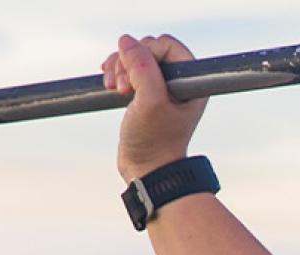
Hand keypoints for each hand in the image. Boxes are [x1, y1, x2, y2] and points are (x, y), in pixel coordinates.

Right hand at [103, 34, 207, 182]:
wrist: (146, 170)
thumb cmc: (154, 141)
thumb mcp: (149, 101)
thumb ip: (142, 67)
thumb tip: (126, 40)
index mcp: (190, 80)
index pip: (166, 45)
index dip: (146, 53)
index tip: (135, 79)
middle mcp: (178, 81)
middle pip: (148, 50)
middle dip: (129, 62)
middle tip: (123, 89)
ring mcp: (161, 88)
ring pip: (135, 59)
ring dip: (119, 68)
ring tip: (114, 89)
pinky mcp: (144, 95)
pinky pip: (128, 71)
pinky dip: (115, 74)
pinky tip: (109, 85)